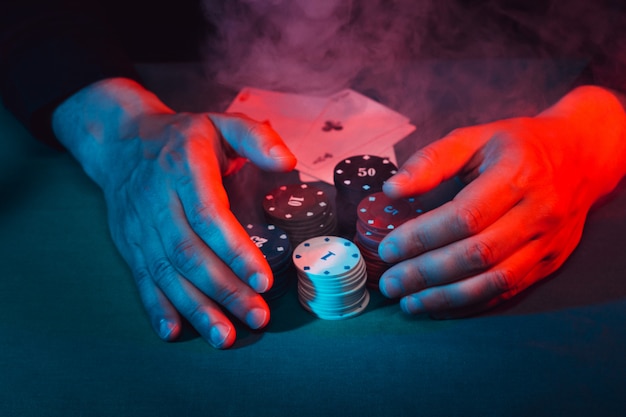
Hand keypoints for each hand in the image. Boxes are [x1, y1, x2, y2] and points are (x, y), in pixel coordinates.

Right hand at [52, 78, 295, 347]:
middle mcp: (158, 201)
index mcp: (185, 169)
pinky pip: (141, 278)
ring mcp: (140, 226)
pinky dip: (157, 307)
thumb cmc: (182, 137)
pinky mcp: (130, 243)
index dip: (235, 251)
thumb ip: (256, 138)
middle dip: (224, 290)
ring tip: (225, 336)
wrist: (120, 142)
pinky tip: (174, 331)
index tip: (264, 280)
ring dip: (196, 308)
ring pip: (167, 273)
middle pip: (189, 253)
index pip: (209, 217)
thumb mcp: (221, 123)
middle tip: (256, 315)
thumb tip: (289, 162)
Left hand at [378, 86, 625, 317]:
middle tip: (390, 282)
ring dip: (446, 297)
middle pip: (477, 253)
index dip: (423, 236)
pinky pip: (508, 291)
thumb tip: (391, 189)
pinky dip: (470, 303)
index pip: (464, 216)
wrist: (581, 157)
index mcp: (517, 174)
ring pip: (493, 280)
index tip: (388, 248)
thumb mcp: (474, 137)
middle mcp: (537, 212)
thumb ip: (431, 161)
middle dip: (427, 273)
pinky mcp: (549, 262)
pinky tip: (439, 306)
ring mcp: (547, 242)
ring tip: (408, 302)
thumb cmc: (517, 145)